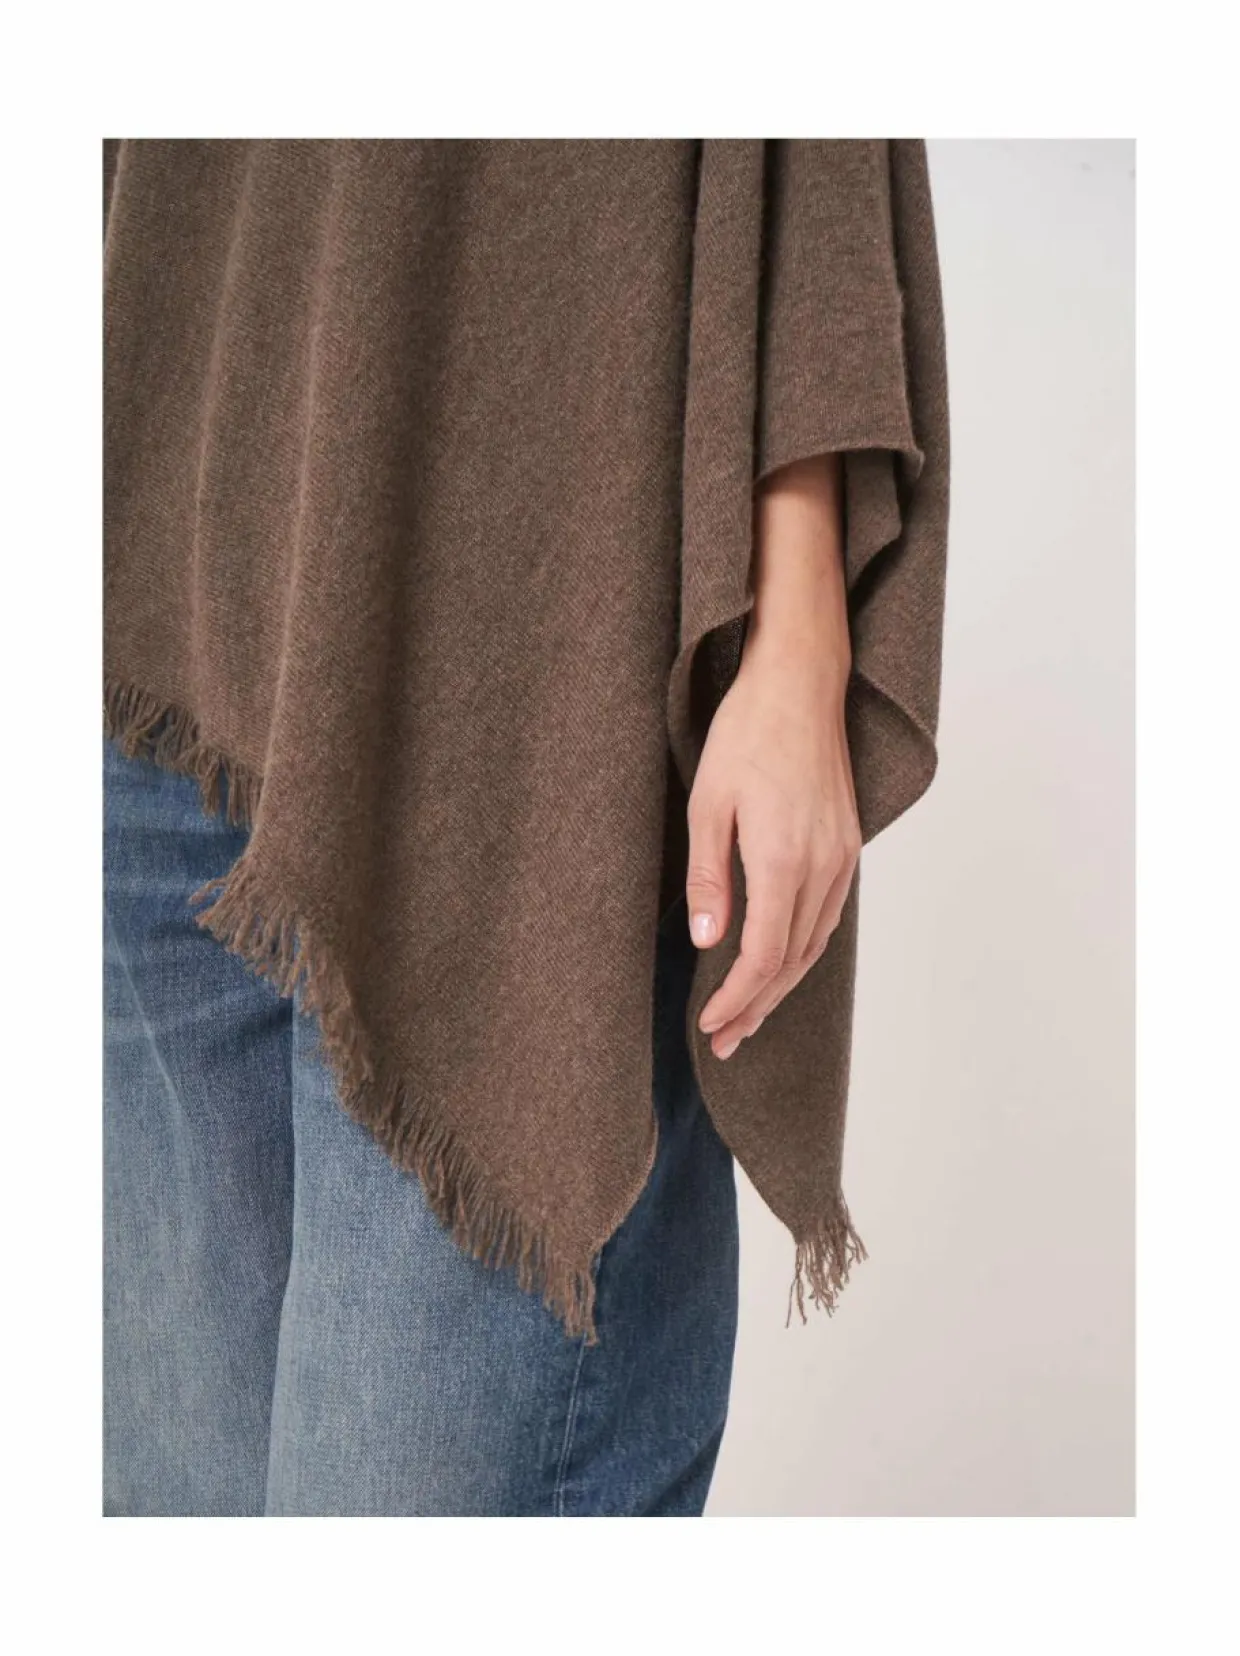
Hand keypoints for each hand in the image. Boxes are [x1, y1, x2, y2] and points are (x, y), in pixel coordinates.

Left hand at [686, 453, 859, 1058]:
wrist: (800, 684)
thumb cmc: (746, 734)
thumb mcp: (707, 802)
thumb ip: (709, 876)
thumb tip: (709, 941)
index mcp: (784, 859)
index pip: (762, 956)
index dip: (737, 999)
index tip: (710, 1025)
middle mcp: (821, 866)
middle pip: (792, 961)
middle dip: (757, 1007)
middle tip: (724, 1042)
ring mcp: (841, 858)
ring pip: (814, 944)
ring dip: (780, 987)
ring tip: (749, 1018)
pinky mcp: (846, 846)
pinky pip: (827, 918)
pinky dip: (802, 953)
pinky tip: (782, 965)